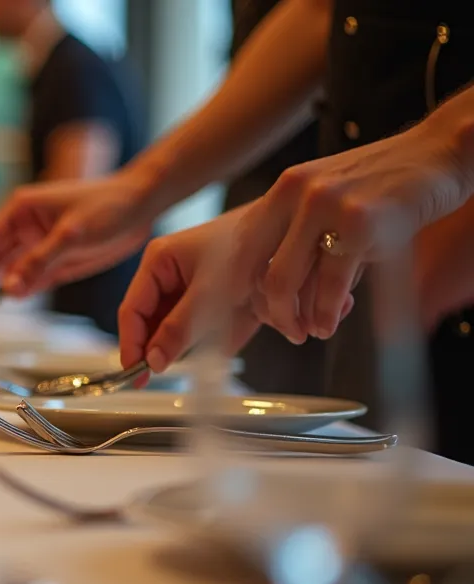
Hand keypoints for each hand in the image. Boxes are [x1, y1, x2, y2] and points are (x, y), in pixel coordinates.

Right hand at [0, 173, 156, 298]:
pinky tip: (23, 297)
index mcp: (21, 210)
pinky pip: (33, 278)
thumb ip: (39, 262)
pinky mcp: (55, 260)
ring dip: (8, 287)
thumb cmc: (108, 205)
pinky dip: (26, 289)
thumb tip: (10, 289)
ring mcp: (40, 245)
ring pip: (12, 271)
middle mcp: (25, 228)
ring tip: (0, 306)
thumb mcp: (71, 234)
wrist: (142, 205)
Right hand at [117, 211, 354, 374]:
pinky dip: (217, 341)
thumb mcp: (209, 293)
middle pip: (152, 324)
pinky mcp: (213, 305)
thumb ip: (178, 329)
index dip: (131, 344)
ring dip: (194, 343)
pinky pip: (204, 333)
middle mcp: (169, 277)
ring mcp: (191, 292)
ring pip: (178, 332)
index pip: (132, 310)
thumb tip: (152, 362)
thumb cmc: (249, 248)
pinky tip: (237, 325)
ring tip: (218, 334)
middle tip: (161, 376)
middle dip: (161, 347)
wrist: (293, 239)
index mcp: (157, 262)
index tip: (135, 373)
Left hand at [228, 119, 473, 342]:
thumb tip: (279, 297)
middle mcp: (296, 193)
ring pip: (287, 282)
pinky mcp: (359, 224)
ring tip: (308, 332)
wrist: (439, 154)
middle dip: (270, 311)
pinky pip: (330, 284)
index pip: (243, 247)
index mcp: (284, 189)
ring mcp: (325, 206)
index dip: (242, 285)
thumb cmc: (384, 187)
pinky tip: (328, 326)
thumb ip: (302, 240)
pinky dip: (326, 314)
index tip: (252, 310)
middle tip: (286, 330)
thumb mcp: (329, 203)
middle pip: (260, 270)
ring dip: (295, 319)